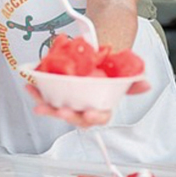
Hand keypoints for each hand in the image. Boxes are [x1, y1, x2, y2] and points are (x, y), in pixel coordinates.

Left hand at [24, 80, 150, 127]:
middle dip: (66, 115)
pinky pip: (44, 96)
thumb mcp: (122, 74)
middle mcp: (83, 107)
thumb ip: (132, 80)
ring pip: (56, 108)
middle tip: (59, 110)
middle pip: (75, 116)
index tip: (90, 113)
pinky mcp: (55, 94)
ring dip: (46, 106)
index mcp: (100, 107)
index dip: (94, 117)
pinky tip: (30, 85)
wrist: (96, 59)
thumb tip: (145, 82)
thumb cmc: (108, 72)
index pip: (99, 117)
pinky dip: (36, 92)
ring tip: (38, 100)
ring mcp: (68, 101)